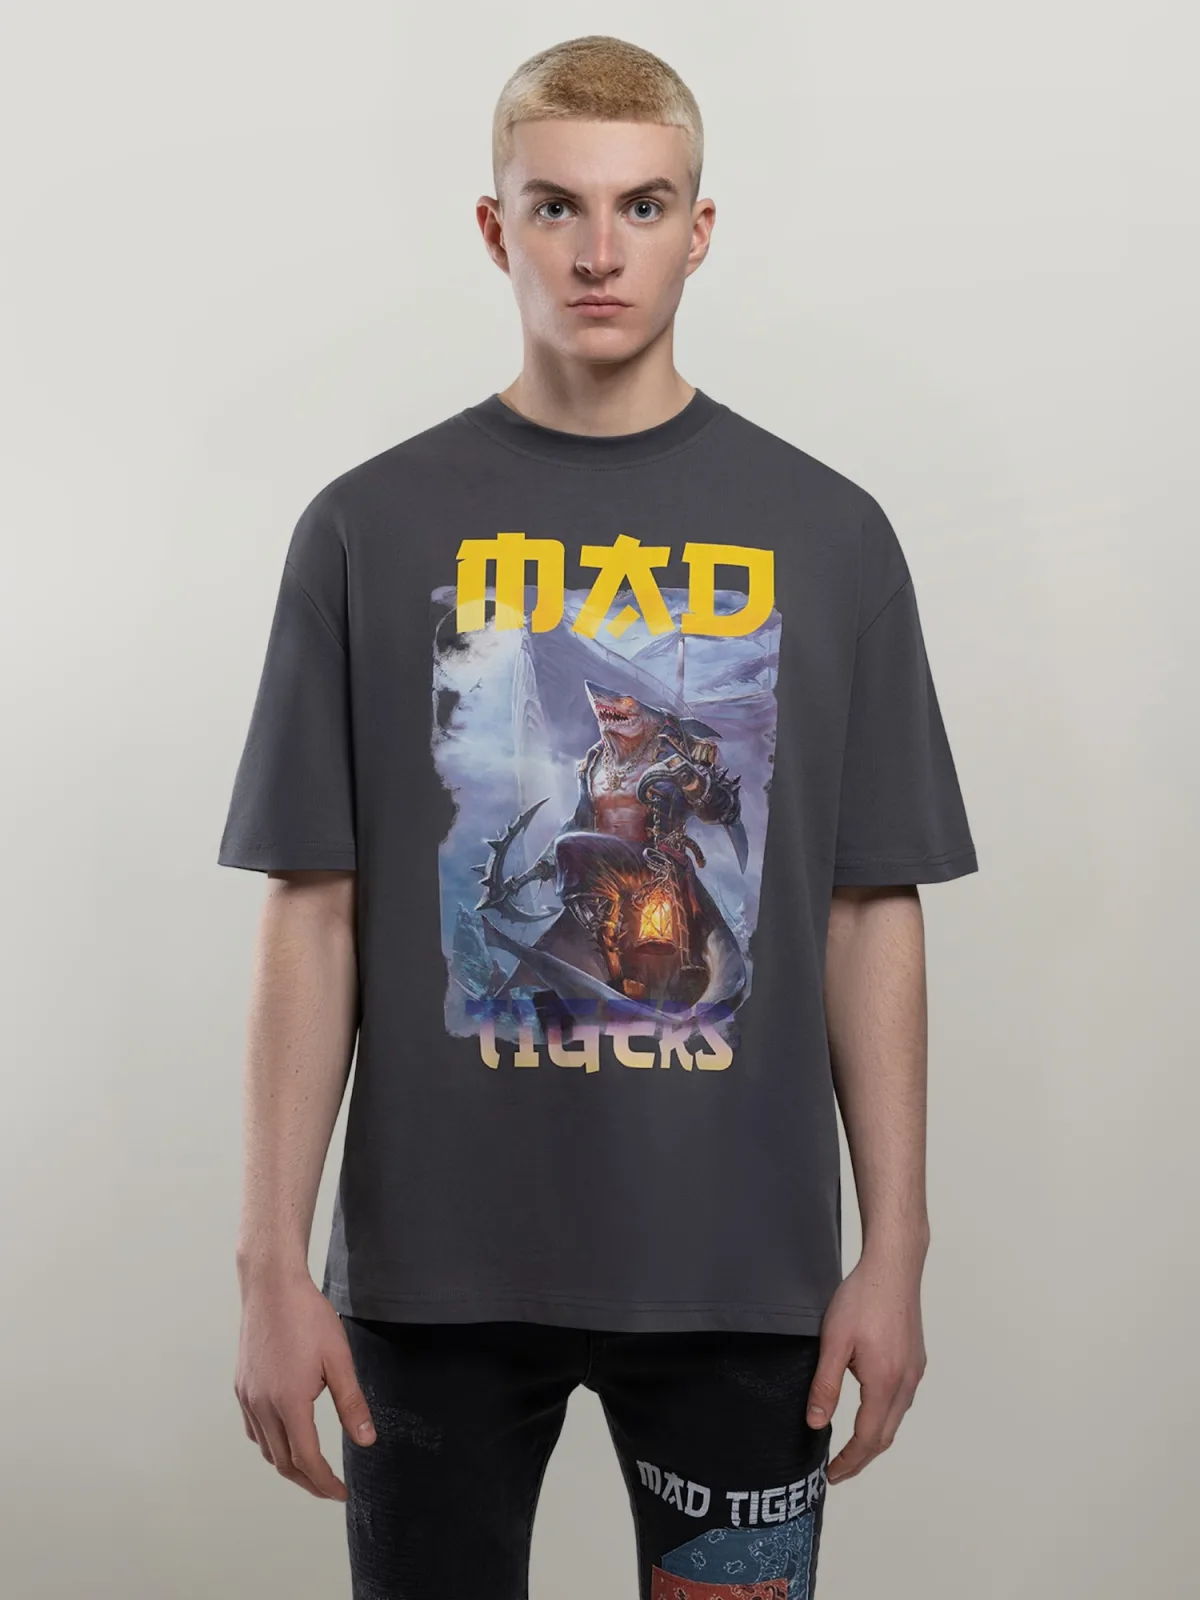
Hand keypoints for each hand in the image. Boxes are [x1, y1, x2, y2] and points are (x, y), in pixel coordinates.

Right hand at [234, 1268, 375, 1499]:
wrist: (271, 1286)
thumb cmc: (308, 1316)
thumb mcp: (339, 1359)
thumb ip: (352, 1403)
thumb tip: (366, 1441)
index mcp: (289, 1402)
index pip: (307, 1459)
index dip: (325, 1482)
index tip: (341, 1493)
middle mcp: (262, 1406)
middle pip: (283, 1462)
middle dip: (308, 1481)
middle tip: (330, 1489)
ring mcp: (247, 1397)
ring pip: (266, 1449)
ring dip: (288, 1466)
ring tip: (312, 1469)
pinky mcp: (241, 1387)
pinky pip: (254, 1430)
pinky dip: (271, 1444)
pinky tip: (286, 1438)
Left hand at [805, 1252, 926, 1483]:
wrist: (893, 1266)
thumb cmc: (862, 1298)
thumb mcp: (833, 1342)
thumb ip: (825, 1385)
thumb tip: (816, 1423)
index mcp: (884, 1383)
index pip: (868, 1438)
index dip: (850, 1461)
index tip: (832, 1475)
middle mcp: (906, 1382)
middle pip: (886, 1435)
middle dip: (862, 1458)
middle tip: (839, 1469)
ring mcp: (914, 1371)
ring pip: (895, 1418)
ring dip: (874, 1437)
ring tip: (851, 1445)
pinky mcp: (916, 1359)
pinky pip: (901, 1399)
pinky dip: (884, 1415)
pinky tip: (869, 1408)